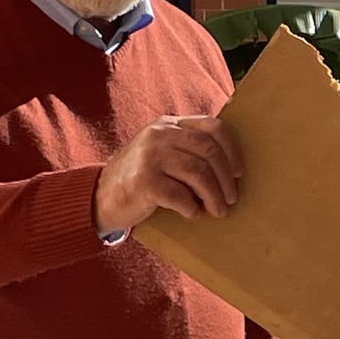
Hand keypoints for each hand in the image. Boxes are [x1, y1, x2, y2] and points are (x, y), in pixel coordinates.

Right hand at [94, 116, 242, 235]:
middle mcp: (159, 134)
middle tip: (231, 199)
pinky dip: (191, 208)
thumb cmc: (141, 178)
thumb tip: (232, 167)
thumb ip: (187, 148)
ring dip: (213, 197)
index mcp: (169, 124)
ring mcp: (150, 156)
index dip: (232, 150)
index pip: (212, 127)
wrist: (100, 196)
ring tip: (218, 211)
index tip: (239, 172)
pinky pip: (180, 195)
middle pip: (209, 151)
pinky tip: (191, 214)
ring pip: (198, 173)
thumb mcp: (161, 152)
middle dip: (226, 179)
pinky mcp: (143, 181)